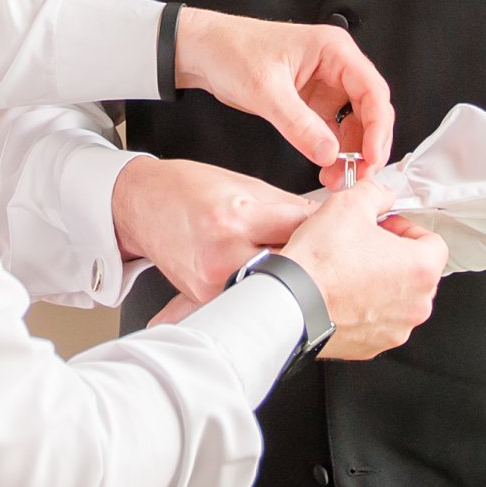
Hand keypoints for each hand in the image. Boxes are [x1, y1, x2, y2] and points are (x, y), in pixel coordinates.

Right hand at [112, 156, 321, 305]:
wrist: (143, 205)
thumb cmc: (188, 190)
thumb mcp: (245, 185)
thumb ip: (289, 207)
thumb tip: (329, 223)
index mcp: (236, 218)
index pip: (302, 228)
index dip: (329, 229)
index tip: (343, 230)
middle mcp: (223, 254)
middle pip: (294, 266)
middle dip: (315, 260)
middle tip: (332, 258)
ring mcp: (214, 284)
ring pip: (275, 288)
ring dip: (293, 281)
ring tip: (302, 272)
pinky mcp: (207, 300)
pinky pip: (249, 301)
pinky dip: (265, 294)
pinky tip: (273, 287)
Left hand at [174, 8, 392, 181]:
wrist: (203, 51)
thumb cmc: (232, 50)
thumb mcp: (265, 90)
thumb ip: (299, 124)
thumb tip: (329, 154)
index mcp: (333, 50)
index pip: (373, 91)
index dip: (378, 128)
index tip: (372, 157)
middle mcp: (335, 66)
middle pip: (369, 110)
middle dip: (367, 145)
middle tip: (359, 174)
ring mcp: (324, 85)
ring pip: (353, 124)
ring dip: (350, 152)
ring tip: (338, 178)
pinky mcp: (310, 102)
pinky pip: (331, 129)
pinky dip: (331, 150)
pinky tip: (326, 168)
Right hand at [280, 185, 446, 360]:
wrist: (290, 303)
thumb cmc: (319, 262)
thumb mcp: (348, 204)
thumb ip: (375, 193)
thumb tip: (380, 195)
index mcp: (421, 269)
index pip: (434, 242)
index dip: (406, 228)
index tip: (386, 226)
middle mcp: (416, 304)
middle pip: (417, 272)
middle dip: (393, 256)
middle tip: (363, 245)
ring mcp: (395, 329)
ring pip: (397, 299)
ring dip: (380, 283)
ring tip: (348, 270)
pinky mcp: (373, 345)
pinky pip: (377, 321)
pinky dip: (364, 308)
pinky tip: (341, 294)